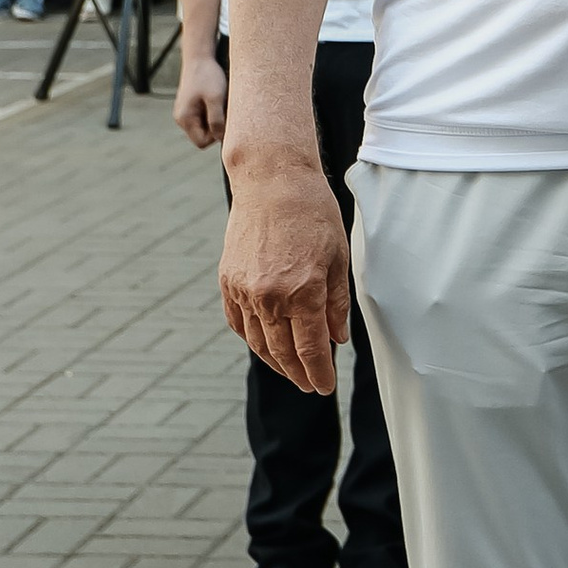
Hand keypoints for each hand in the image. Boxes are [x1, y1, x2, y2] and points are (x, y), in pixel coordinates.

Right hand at [174, 52, 227, 151]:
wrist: (199, 57)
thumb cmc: (208, 76)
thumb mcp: (216, 98)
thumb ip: (217, 120)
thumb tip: (220, 139)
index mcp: (185, 119)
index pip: (202, 142)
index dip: (216, 135)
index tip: (225, 119)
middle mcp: (181, 119)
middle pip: (203, 136)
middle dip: (216, 126)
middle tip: (223, 108)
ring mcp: (185, 113)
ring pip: (205, 126)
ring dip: (216, 118)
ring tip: (219, 101)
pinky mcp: (190, 107)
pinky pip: (204, 117)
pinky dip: (213, 111)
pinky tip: (216, 99)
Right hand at [218, 156, 348, 393]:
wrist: (272, 181)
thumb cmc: (313, 213)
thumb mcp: (339, 257)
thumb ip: (337, 303)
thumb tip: (337, 339)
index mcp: (304, 291)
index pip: (312, 349)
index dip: (319, 373)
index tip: (325, 386)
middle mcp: (270, 297)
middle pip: (283, 352)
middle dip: (298, 374)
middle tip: (310, 385)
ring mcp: (244, 290)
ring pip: (259, 342)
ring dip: (275, 362)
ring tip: (290, 371)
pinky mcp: (228, 281)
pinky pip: (239, 323)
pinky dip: (252, 339)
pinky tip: (265, 346)